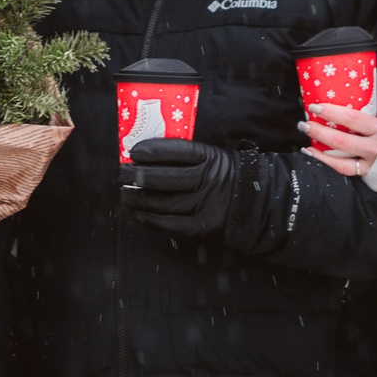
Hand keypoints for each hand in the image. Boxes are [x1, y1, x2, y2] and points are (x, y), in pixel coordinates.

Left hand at [122, 139, 238, 238]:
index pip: (178, 151)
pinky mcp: (202, 225)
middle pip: (166, 178)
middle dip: (138, 176)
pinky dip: (149, 219)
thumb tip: (145, 155)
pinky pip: (170, 223)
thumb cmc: (224, 175)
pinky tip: (136, 213)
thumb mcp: (212, 157)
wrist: (254, 201)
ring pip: (164, 202)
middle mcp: (207, 180)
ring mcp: (205, 204)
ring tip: (124, 194)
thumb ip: (184, 155)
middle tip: (122, 173)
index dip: (154, 151)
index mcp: (210, 158)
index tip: (134, 151)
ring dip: (139, 199)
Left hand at [301, 104, 376, 178]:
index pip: (352, 118)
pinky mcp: (367, 173)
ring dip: (318, 149)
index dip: (331, 112)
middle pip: (341, 140)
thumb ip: (367, 120)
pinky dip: (326, 161)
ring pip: (339, 157)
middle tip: (303, 124)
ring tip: (305, 141)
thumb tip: (340, 109)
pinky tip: (313, 154)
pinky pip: (342, 169)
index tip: (315, 107)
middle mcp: (374, 146)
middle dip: (319, 131)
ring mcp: (370, 162)